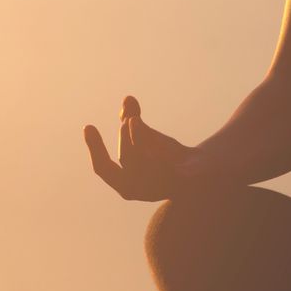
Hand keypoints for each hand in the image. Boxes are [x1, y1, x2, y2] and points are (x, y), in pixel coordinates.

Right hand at [83, 95, 197, 200]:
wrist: (201, 172)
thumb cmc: (166, 156)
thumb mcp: (145, 136)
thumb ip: (132, 118)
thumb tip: (128, 99)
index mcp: (125, 184)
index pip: (103, 169)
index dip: (95, 148)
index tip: (88, 126)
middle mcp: (140, 190)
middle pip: (127, 158)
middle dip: (125, 134)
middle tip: (131, 117)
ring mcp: (159, 188)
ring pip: (144, 161)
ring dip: (138, 137)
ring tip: (137, 120)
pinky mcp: (181, 182)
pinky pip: (167, 166)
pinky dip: (159, 150)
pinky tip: (158, 139)